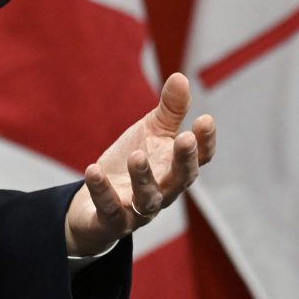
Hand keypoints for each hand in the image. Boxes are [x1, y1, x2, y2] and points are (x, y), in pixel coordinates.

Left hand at [65, 72, 216, 256]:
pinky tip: (93, 170)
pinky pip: (110, 210)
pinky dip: (102, 192)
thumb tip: (181, 76)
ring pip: (148, 199)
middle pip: (181, 180)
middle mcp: (164, 192)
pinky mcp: (112, 222)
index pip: (199, 159)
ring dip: (144, 178)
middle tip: (184, 138)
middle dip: (184, 160)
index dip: (205, 142)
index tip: (206, 120)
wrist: (95, 206)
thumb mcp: (150, 134)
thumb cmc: (132, 164)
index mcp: (175, 169)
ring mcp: (139, 211)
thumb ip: (169, 111)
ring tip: (136, 155)